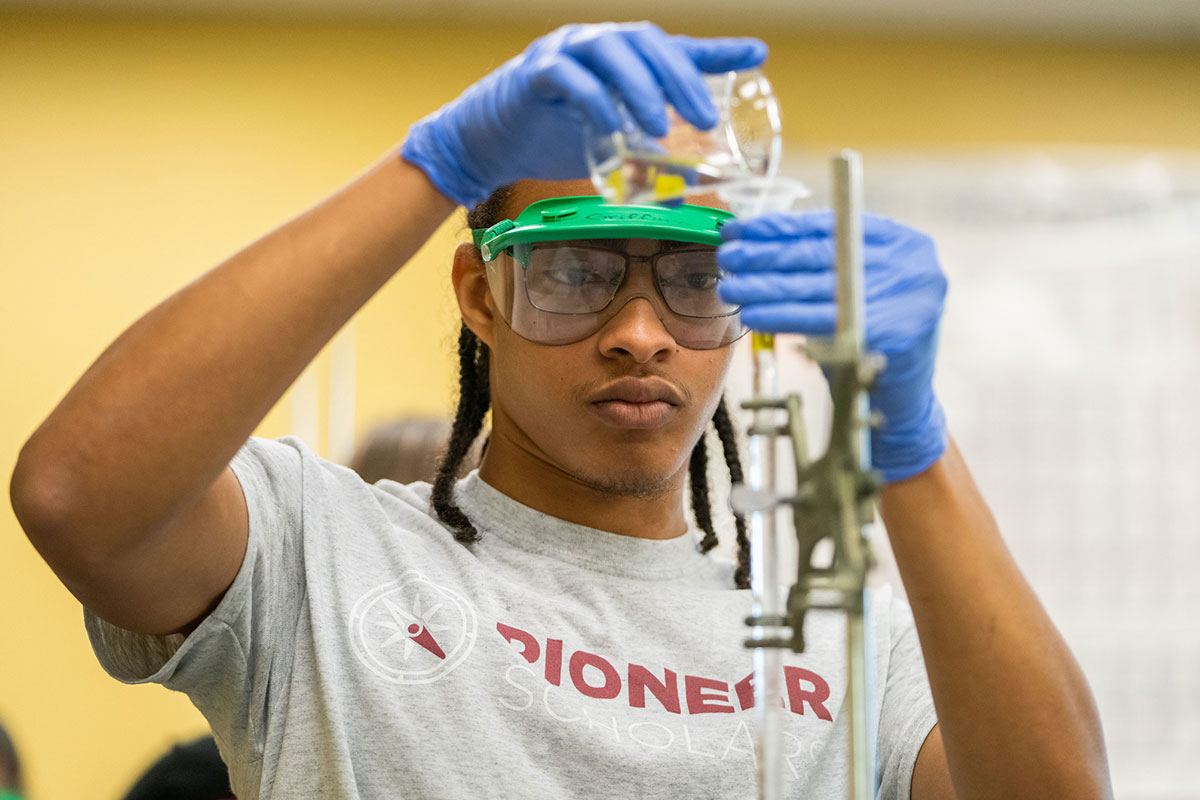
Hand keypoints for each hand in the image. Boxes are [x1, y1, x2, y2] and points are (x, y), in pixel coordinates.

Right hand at [401, 22, 766, 206]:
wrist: (489, 144)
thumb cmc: (554, 135)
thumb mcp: (613, 140)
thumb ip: (651, 150)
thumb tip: (695, 186)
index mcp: (621, 55)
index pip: (673, 48)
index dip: (715, 51)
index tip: (757, 53)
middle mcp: (596, 43)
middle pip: (647, 44)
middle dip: (680, 79)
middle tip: (704, 119)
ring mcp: (564, 52)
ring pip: (611, 53)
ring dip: (640, 88)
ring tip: (661, 127)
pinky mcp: (534, 74)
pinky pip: (569, 77)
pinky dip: (594, 101)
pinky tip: (612, 128)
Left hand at [717, 211, 947, 481]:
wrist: (902, 402)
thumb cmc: (868, 341)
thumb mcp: (851, 290)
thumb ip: (820, 262)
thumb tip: (752, 238)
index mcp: (903, 243)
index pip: (831, 226)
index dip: (780, 227)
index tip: (740, 230)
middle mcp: (913, 264)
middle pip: (821, 253)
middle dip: (766, 254)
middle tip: (727, 257)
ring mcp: (907, 297)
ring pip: (816, 287)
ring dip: (766, 286)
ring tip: (732, 288)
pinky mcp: (893, 333)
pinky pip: (821, 320)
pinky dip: (782, 316)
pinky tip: (753, 315)